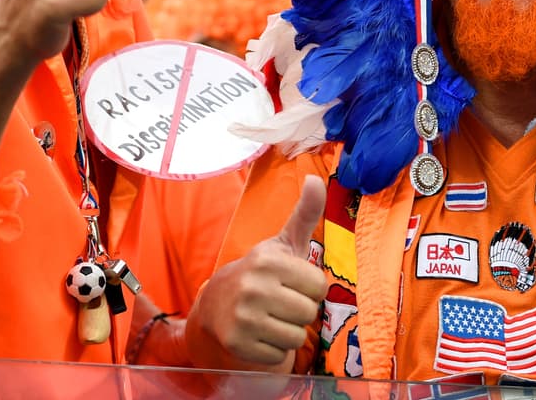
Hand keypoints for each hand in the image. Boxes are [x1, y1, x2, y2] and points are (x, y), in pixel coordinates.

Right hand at [185, 176, 327, 369]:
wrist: (216, 304)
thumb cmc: (261, 273)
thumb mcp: (282, 243)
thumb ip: (304, 213)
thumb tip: (316, 179)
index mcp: (268, 261)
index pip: (319, 286)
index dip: (310, 287)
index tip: (292, 283)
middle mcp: (253, 287)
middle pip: (309, 313)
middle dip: (300, 310)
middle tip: (281, 302)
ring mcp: (243, 317)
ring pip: (296, 336)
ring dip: (288, 331)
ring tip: (271, 318)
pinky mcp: (237, 344)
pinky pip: (279, 356)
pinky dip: (274, 350)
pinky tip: (260, 334)